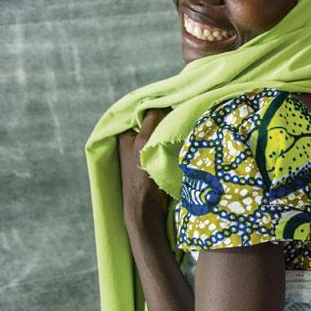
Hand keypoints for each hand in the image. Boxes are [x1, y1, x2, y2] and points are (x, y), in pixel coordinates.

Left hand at [118, 108, 170, 231]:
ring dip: (171, 131)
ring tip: (184, 123)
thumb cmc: (141, 176)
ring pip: (161, 134)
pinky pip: (165, 145)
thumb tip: (160, 105)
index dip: (157, 108)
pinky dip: (172, 142)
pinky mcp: (156, 162)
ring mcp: (145, 153)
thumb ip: (150, 122)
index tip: (173, 103)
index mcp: (126, 135)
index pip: (143, 114)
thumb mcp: (144, 143)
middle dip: (166, 119)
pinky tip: (182, 138)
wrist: (146, 207)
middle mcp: (134, 142)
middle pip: (153, 123)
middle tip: (181, 113)